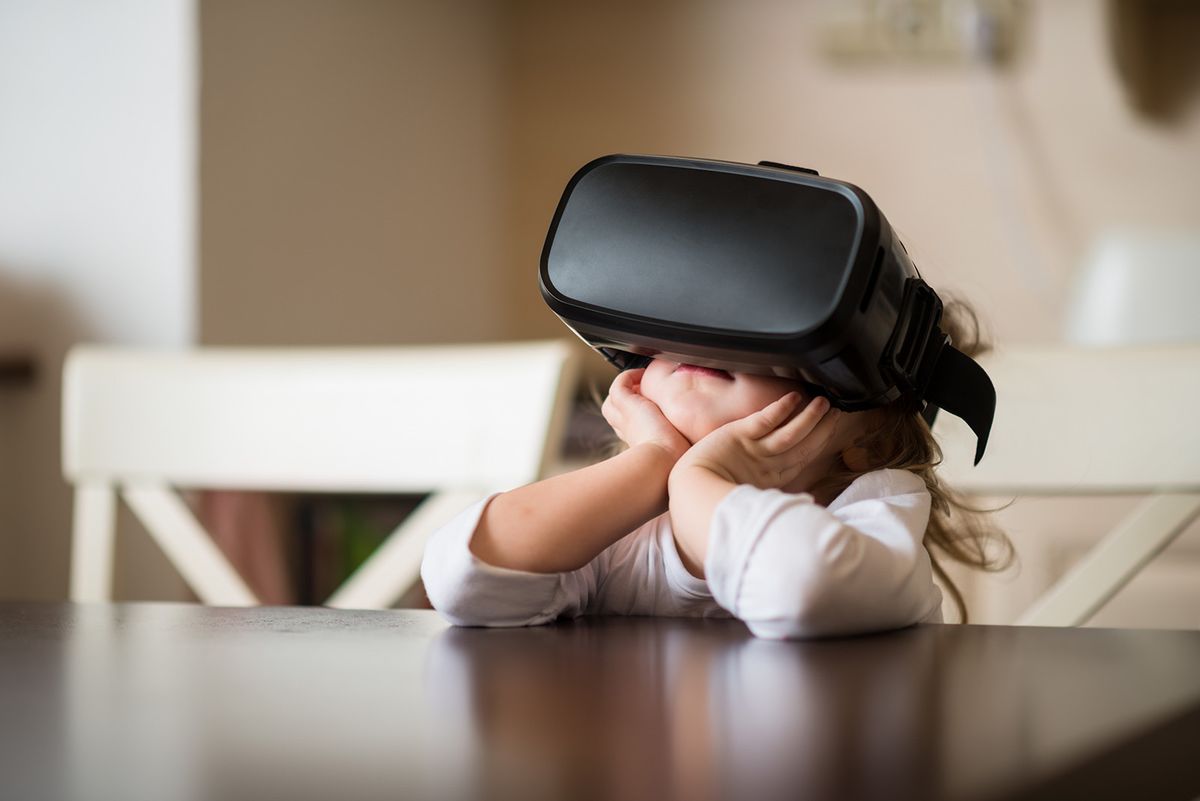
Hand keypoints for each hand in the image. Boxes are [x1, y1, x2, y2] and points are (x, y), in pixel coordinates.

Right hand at [601, 368, 690, 462]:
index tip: (651, 412)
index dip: (638, 417)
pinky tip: (642, 373)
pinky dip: (628, 376)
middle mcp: (628, 429)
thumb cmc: (673, 467)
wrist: (660, 465)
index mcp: (639, 442)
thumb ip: (687, 447)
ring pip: (614, 400)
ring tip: (642, 381)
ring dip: (626, 389)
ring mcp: (625, 416)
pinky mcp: (626, 404)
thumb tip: (708, 451)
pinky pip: (619, 385)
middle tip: (644, 393)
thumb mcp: (680, 455)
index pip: (631, 427)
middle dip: (627, 403)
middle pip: (616, 412)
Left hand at [672, 392, 839, 490]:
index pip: (801, 459)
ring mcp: (755, 451)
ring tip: (824, 402)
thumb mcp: (746, 497)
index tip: (830, 431)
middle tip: (838, 413)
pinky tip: (794, 398)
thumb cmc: (711, 496)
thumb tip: (788, 497)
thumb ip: (766, 491)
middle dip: (821, 430)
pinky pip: (766, 421)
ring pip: (790, 434)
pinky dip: (782, 410)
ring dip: (809, 418)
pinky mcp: (739, 436)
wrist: (689, 492)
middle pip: (802, 446)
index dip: (817, 444)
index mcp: (770, 480)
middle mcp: (767, 466)